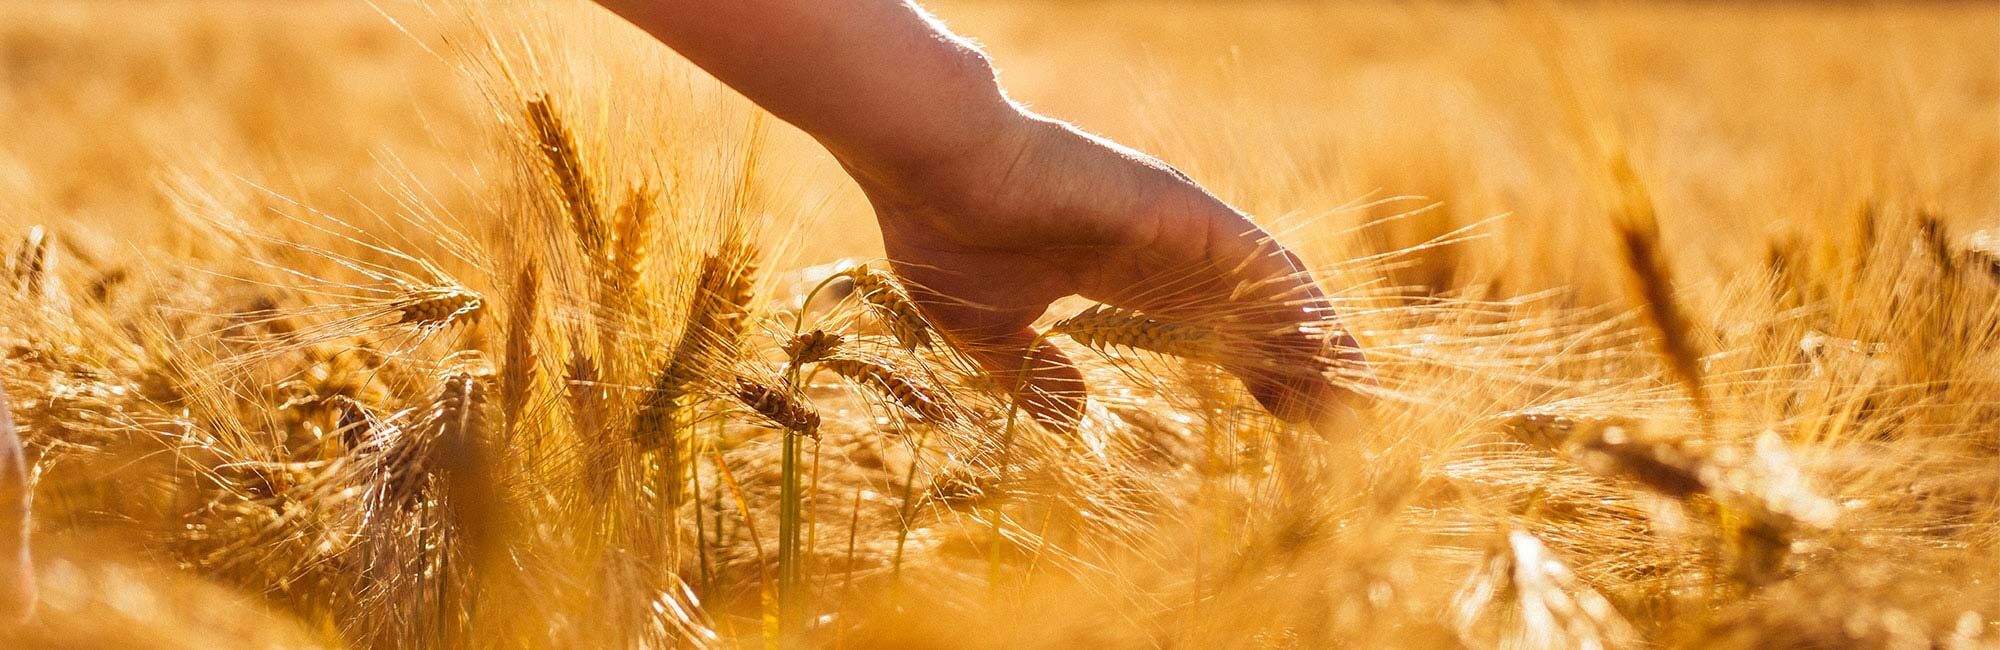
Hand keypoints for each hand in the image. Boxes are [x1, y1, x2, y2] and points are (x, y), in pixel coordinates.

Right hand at [839, 107, 1368, 430]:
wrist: (934, 166)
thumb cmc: (945, 232)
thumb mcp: (987, 330)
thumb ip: (1031, 374)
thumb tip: (1072, 419)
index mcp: (1121, 274)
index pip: (1210, 331)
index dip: (1253, 373)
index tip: (1288, 421)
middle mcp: (1161, 248)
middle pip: (1253, 315)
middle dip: (1300, 367)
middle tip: (1345, 425)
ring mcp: (1176, 226)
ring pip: (1269, 289)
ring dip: (1315, 342)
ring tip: (1358, 397)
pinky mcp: (1182, 209)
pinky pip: (1260, 261)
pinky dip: (1298, 305)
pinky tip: (1330, 349)